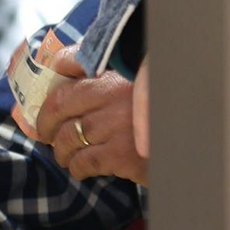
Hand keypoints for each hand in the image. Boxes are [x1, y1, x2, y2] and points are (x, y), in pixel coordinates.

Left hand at [32, 45, 147, 185]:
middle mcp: (115, 97)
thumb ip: (95, 65)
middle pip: (60, 110)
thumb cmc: (154, 107)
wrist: (185, 138)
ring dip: (61, 150)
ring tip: (65, 154)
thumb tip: (58, 62)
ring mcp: (118, 127)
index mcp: (115, 75)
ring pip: (69, 138)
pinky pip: (84, 162)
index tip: (44, 114)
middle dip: (46, 126)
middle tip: (46, 136)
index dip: (47, 103)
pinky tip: (81, 167)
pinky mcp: (123, 155)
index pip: (67, 85)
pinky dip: (77, 167)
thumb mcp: (131, 77)